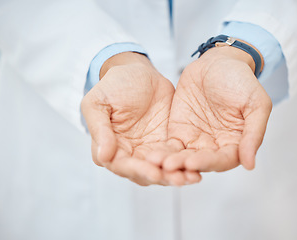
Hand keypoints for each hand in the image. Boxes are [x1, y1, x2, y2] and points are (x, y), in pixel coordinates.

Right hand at [81, 52, 200, 185]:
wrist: (137, 72)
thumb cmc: (113, 86)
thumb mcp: (97, 103)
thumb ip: (100, 129)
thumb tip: (103, 156)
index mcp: (111, 148)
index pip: (123, 166)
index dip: (138, 171)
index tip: (154, 173)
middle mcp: (131, 154)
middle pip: (146, 173)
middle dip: (162, 177)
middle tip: (179, 179)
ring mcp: (150, 150)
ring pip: (163, 169)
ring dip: (177, 174)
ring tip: (192, 177)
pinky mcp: (168, 142)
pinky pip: (177, 155)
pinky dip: (187, 162)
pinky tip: (199, 165)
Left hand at [161, 46, 271, 172]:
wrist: (218, 62)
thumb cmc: (241, 80)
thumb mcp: (256, 104)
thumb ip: (253, 133)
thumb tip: (250, 164)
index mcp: (235, 143)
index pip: (223, 160)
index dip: (208, 163)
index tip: (193, 163)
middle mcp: (214, 146)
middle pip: (199, 163)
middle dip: (184, 165)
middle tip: (169, 166)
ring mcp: (195, 140)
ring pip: (182, 157)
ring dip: (170, 162)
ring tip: (157, 163)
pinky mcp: (179, 132)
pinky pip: (170, 146)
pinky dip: (162, 151)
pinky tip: (151, 155)